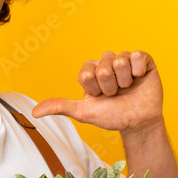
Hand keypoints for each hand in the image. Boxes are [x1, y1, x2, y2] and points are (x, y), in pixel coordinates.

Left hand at [31, 50, 163, 133]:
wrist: (138, 121)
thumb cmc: (112, 115)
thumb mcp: (84, 112)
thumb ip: (60, 107)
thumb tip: (35, 112)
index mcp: (90, 71)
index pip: (86, 73)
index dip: (94, 89)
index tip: (100, 97)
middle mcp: (106, 62)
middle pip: (103, 68)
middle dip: (110, 87)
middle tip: (116, 94)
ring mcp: (124, 59)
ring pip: (120, 61)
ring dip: (125, 81)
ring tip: (128, 88)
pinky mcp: (142, 59)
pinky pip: (137, 56)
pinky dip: (139, 71)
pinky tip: (139, 78)